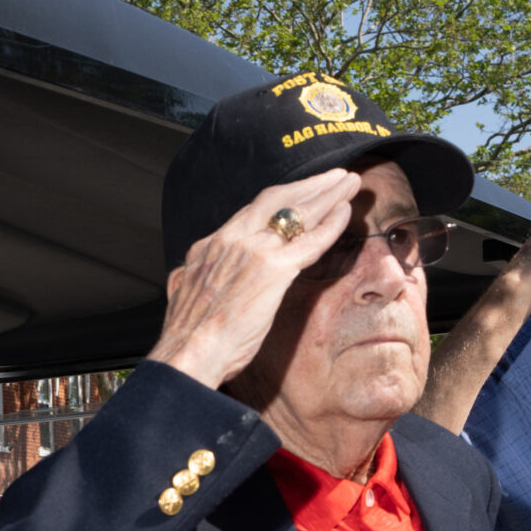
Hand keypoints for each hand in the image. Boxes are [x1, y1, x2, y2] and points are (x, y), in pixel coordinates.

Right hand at [148, 171, 362, 389]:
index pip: (250, 212)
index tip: (297, 193)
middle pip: (275, 199)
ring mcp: (252, 251)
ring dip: (327, 194)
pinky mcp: (273, 269)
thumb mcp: (181, 298)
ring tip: (349, 182)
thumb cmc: (186, 339)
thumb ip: (187, 281)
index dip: (279, 200)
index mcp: (208, 247)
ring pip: (297, 212)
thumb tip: (182, 279)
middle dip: (308, 184)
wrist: (186, 355)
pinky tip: (346, 211)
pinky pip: (311, 240)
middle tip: (333, 175)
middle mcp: (229, 240)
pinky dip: (331, 224)